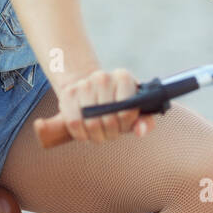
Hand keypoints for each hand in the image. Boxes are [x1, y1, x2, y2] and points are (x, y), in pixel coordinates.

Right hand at [35, 67, 152, 147]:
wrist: (92, 91)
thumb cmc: (118, 104)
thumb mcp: (135, 111)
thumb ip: (144, 122)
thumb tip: (140, 131)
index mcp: (123, 77)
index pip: (127, 110)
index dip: (126, 125)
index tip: (123, 125)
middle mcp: (103, 77)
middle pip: (109, 119)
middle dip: (111, 132)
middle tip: (110, 133)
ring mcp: (84, 84)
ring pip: (91, 122)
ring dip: (96, 135)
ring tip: (99, 133)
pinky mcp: (68, 94)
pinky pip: (74, 123)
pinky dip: (81, 134)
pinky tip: (86, 133)